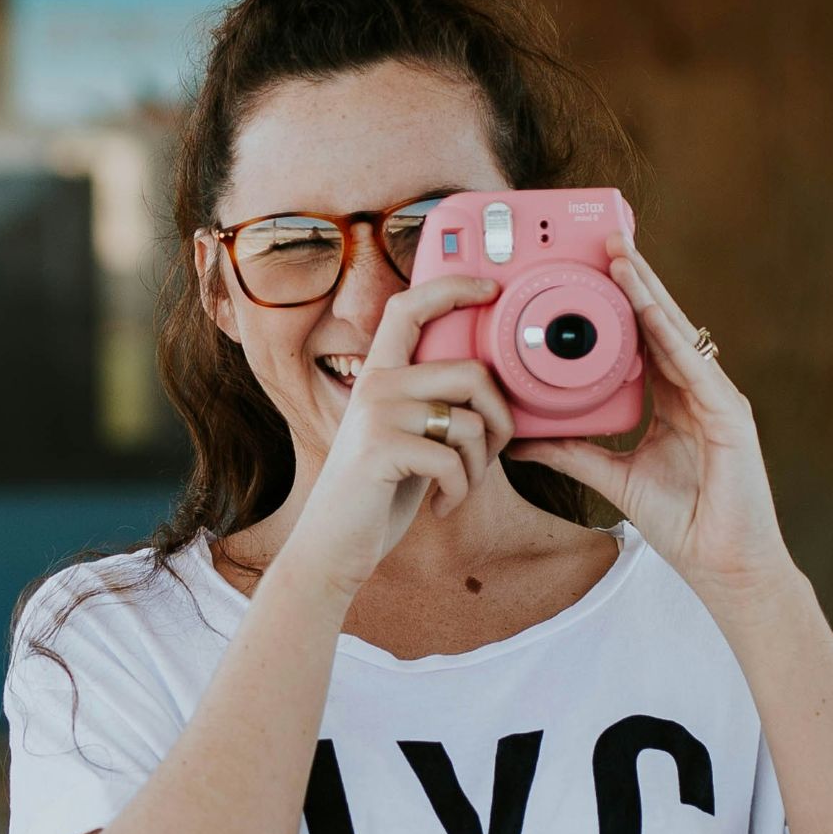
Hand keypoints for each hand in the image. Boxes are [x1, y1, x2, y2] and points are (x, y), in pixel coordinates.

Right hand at [284, 276, 516, 597]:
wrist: (332, 545)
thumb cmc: (377, 493)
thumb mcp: (402, 436)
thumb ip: (431, 403)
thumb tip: (490, 389)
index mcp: (380, 374)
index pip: (411, 307)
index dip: (452, 287)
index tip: (490, 288)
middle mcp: (375, 383)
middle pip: (471, 371)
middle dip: (500, 420)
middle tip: (487, 456)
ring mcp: (376, 413)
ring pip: (471, 421)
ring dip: (479, 466)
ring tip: (458, 486)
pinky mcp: (381, 448)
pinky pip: (454, 459)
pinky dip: (460, 491)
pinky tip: (442, 506)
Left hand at [507, 233, 798, 610]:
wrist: (724, 567)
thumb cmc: (682, 523)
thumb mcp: (613, 477)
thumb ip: (572, 452)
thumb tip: (522, 437)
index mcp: (673, 402)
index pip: (642, 340)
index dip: (620, 304)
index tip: (592, 270)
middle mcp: (697, 391)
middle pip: (660, 325)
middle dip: (633, 281)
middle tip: (606, 238)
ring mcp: (717, 399)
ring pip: (676, 334)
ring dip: (648, 292)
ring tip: (620, 255)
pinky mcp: (731, 415)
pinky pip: (694, 366)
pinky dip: (669, 335)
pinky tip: (648, 307)